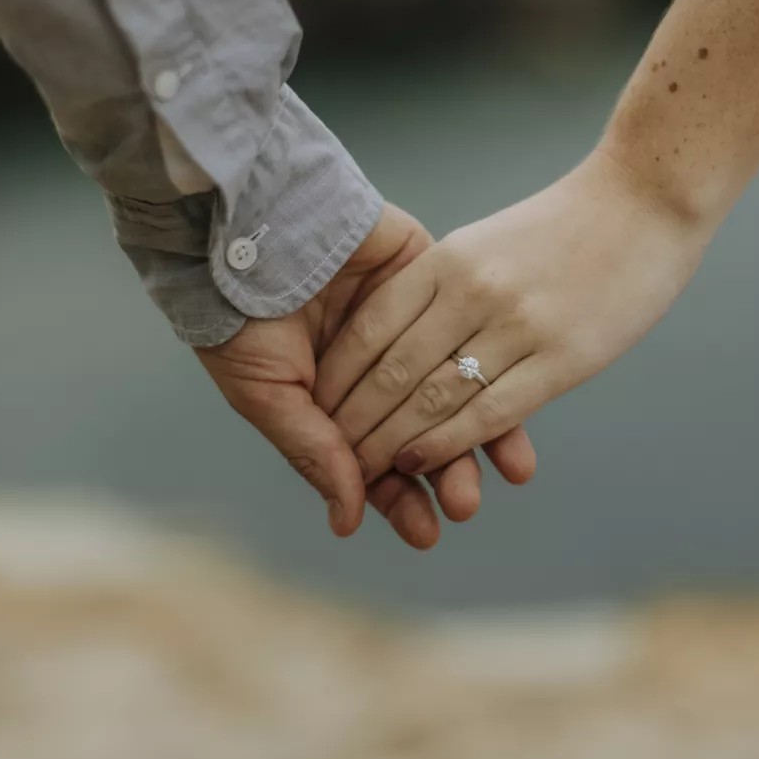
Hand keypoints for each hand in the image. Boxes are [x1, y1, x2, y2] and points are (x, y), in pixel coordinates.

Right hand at [196, 203, 535, 549]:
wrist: (251, 225)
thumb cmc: (240, 316)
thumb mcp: (268, 393)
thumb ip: (315, 452)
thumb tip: (349, 520)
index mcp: (335, 402)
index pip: (379, 461)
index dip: (402, 497)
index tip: (426, 532)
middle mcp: (379, 370)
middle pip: (427, 433)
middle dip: (447, 473)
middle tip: (464, 504)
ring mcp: (411, 325)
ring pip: (459, 388)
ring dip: (483, 432)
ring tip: (506, 468)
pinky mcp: (433, 280)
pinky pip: (473, 331)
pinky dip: (495, 365)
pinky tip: (518, 402)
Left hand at [313, 153, 711, 479]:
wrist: (648, 196)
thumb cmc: (567, 224)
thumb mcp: (488, 242)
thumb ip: (445, 287)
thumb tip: (399, 341)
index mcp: (448, 259)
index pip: (371, 328)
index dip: (337, 376)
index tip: (313, 408)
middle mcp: (473, 291)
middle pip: (392, 371)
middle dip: (353, 421)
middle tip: (330, 456)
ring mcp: (517, 325)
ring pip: (433, 398)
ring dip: (390, 443)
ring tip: (362, 474)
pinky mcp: (562, 358)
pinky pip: (489, 412)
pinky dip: (446, 443)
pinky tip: (419, 464)